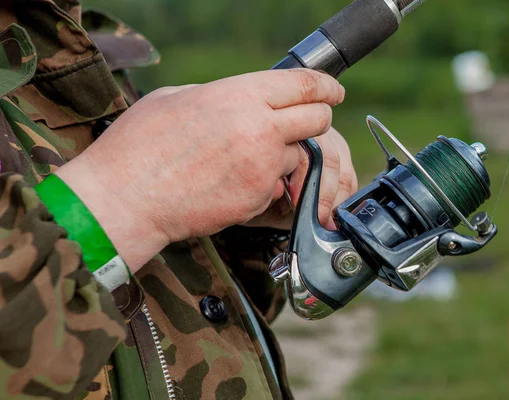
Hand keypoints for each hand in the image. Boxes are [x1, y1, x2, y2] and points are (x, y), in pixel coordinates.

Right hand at [55, 69, 344, 271]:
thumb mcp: (176, 99)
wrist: (124, 199)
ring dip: (284, 158)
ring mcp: (262, 167)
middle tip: (306, 126)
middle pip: (318, 120)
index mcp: (238, 95)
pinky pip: (276, 188)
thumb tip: (242, 100)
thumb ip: (221, 97)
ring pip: (299, 157)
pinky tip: (230, 184)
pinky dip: (264, 186)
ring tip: (244, 162)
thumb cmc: (138, 146)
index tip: (333, 91)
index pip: (304, 85)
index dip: (325, 87)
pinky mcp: (257, 200)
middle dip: (317, 121)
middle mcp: (259, 128)